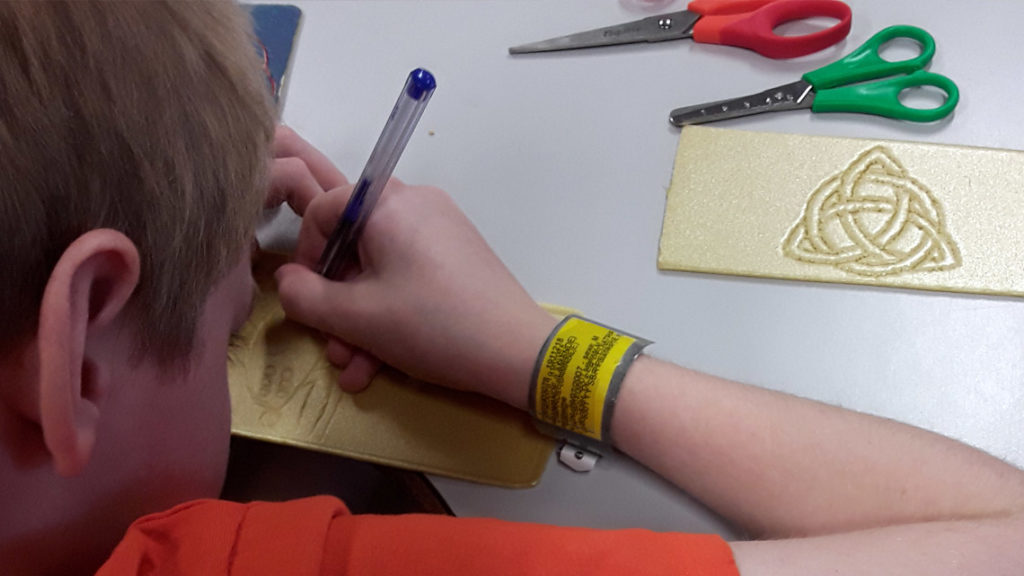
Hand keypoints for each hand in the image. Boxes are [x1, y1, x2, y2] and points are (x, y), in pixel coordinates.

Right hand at [275, 180, 556, 409]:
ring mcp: (441, 232)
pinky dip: (391, 317)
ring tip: (355, 370)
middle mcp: (415, 205)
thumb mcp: (356, 317)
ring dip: (360, 323)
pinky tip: (379, 366)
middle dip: (336, 306)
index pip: (323, 209)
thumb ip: (305, 297)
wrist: (515, 351)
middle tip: (332, 349)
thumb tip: (285, 281)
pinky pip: (408, 279)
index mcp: (387, 204)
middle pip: (353, 247)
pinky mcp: (457, 259)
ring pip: (380, 272)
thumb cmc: (430, 324)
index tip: (306, 296)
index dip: (305, 255)